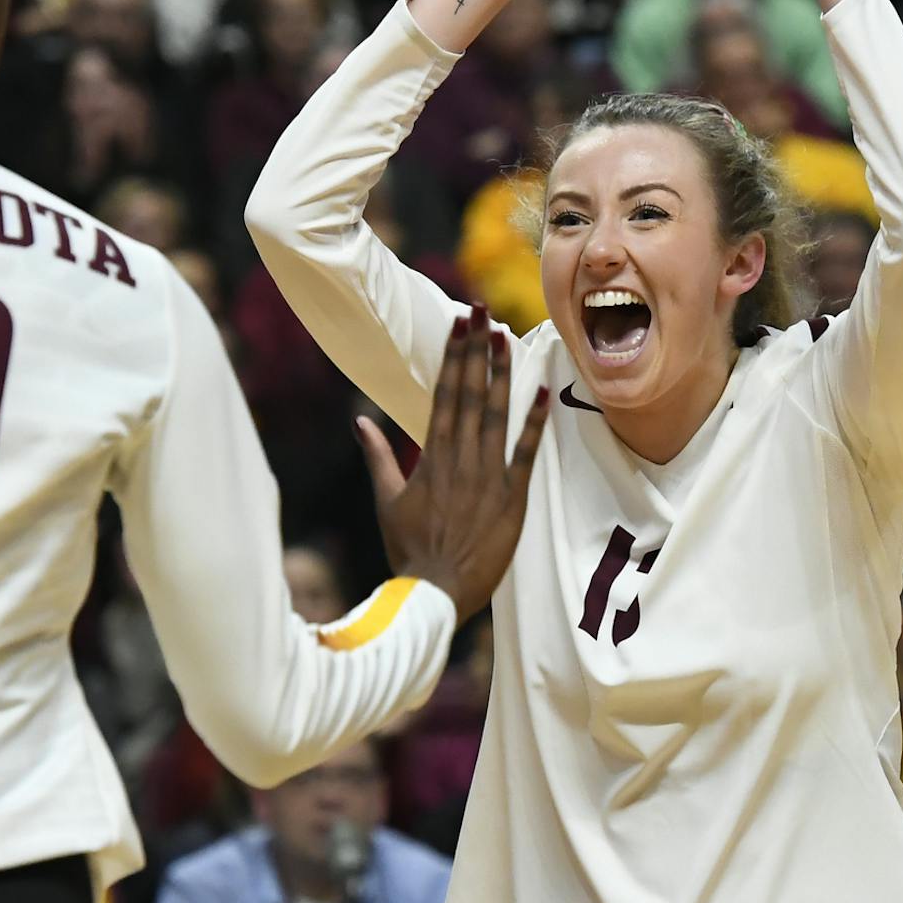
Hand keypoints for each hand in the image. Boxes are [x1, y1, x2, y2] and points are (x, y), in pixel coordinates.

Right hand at [357, 305, 549, 625]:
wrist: (436, 592)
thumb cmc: (409, 549)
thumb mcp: (387, 502)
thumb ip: (378, 457)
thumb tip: (360, 420)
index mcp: (430, 458)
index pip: (444, 394)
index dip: (453, 356)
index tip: (459, 324)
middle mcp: (459, 460)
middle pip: (470, 395)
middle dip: (476, 350)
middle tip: (482, 310)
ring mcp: (487, 478)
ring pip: (496, 416)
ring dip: (502, 375)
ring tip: (507, 338)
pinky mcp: (511, 499)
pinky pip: (525, 455)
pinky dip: (533, 423)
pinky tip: (542, 392)